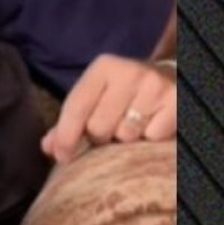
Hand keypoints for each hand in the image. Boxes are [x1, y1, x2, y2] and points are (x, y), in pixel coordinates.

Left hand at [41, 55, 176, 163]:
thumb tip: (48, 148)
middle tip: (110, 130)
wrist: (170, 78)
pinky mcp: (175, 103)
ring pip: (126, 136)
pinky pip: (152, 138)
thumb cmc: (123, 93)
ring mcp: (155, 87)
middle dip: (100, 137)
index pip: (77, 106)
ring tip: (131, 126)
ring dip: (125, 139)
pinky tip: (151, 126)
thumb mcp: (96, 97)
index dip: (66, 136)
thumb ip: (70, 121)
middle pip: (99, 127)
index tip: (62, 157)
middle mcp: (129, 72)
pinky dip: (149, 139)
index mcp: (104, 67)